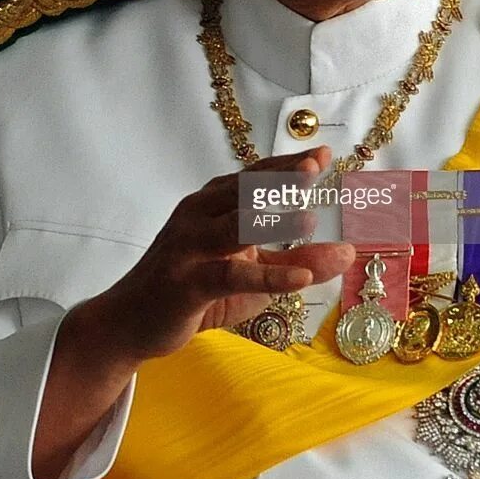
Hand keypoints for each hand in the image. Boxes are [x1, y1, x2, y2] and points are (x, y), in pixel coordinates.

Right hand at [87, 146, 353, 364]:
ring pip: (234, 226)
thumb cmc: (195, 291)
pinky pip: (229, 275)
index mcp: (213, 204)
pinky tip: (299, 279)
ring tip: (311, 219)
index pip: (255, 175)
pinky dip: (266, 277)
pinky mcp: (185, 283)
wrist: (130, 323)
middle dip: (280, 177)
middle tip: (314, 167)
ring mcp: (188, 247)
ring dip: (273, 221)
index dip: (288, 164)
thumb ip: (298, 261)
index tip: (324, 155)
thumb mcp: (254, 276)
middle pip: (244, 189)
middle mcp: (198, 215)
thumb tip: (349, 252)